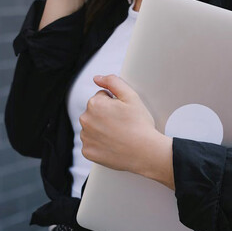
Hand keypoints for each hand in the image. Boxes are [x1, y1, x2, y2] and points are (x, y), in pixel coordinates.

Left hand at [79, 74, 174, 189]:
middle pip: (95, 112)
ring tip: (119, 135)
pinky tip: (113, 144)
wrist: (145, 152)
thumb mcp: (131, 96)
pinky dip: (100, 144)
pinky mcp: (88, 152)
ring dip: (102, 129)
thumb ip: (113, 81)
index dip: (115, 104)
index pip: (101, 97)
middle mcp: (85, 120)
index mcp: (94, 104)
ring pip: (92, 128)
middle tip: (122, 124)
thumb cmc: (140, 125)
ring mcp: (85, 137)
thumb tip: (97, 78)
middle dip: (106, 115)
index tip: (123, 113)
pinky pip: (91, 144)